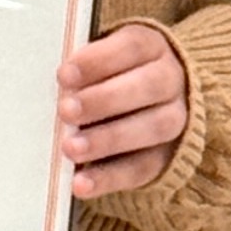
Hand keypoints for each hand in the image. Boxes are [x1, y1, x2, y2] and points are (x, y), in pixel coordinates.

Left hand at [58, 22, 188, 196]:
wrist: (151, 101)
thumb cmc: (110, 74)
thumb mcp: (99, 59)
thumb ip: (81, 70)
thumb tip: (56, 88)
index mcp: (151, 48)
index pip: (133, 47)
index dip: (98, 60)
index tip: (64, 75)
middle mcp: (170, 81)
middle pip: (148, 86)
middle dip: (103, 100)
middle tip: (66, 111)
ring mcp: (174, 119)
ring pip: (152, 128)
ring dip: (108, 140)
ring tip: (71, 149)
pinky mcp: (166, 156)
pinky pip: (142, 168)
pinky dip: (109, 178)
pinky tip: (81, 184)